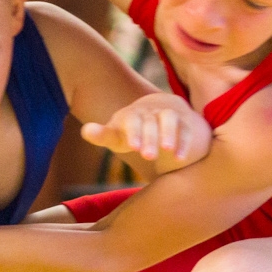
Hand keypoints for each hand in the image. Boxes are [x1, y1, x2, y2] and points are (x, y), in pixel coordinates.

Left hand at [81, 93, 211, 173]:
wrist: (161, 114)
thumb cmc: (132, 131)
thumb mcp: (117, 135)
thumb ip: (103, 135)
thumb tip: (85, 131)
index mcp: (132, 115)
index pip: (132, 120)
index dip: (133, 132)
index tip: (133, 146)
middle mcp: (152, 112)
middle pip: (151, 122)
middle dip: (150, 138)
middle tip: (147, 156)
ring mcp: (170, 116)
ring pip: (171, 120)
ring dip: (169, 134)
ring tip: (167, 150)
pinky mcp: (185, 124)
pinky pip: (186, 130)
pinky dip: (184, 143)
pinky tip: (179, 159)